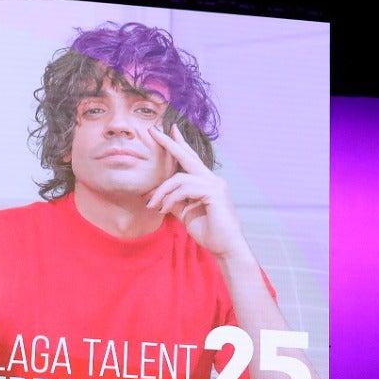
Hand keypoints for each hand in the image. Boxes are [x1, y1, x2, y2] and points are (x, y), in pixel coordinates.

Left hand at [143, 124, 250, 259]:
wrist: (226, 248)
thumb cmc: (209, 233)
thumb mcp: (185, 214)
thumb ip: (174, 201)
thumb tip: (156, 194)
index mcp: (207, 183)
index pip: (191, 160)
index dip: (179, 145)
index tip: (168, 131)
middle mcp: (213, 180)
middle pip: (187, 156)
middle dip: (170, 143)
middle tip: (153, 130)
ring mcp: (215, 185)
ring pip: (179, 178)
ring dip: (161, 191)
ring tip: (152, 205)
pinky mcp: (214, 193)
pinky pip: (185, 189)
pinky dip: (171, 198)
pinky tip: (164, 209)